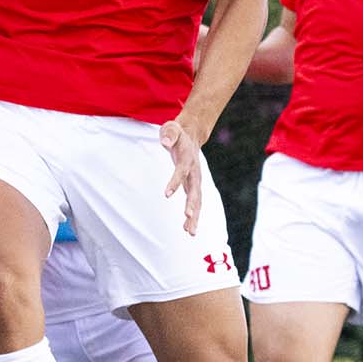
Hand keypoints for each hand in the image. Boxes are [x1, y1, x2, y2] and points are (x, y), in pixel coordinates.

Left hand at [159, 118, 205, 234]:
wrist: (190, 136)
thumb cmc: (176, 133)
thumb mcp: (170, 128)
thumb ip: (169, 134)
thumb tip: (165, 142)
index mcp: (188, 159)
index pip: (181, 171)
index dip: (175, 182)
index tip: (166, 194)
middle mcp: (194, 172)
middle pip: (194, 190)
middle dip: (191, 205)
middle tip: (187, 218)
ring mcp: (195, 181)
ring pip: (197, 201)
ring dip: (194, 216)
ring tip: (190, 233)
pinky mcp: (193, 186)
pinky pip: (194, 203)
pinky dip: (192, 216)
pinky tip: (187, 230)